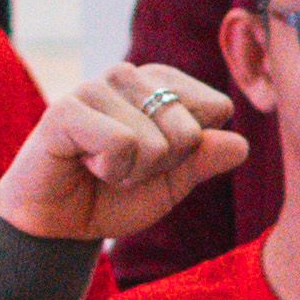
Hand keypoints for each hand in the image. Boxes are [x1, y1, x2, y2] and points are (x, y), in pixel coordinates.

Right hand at [0, 62, 250, 247]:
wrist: (59, 225)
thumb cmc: (114, 196)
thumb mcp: (173, 183)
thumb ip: (205, 160)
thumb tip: (240, 144)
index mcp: (160, 82)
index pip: (217, 109)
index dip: (192, 150)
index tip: (156, 160)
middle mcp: (130, 74)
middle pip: (190, 129)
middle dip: (162, 165)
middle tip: (124, 167)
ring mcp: (96, 86)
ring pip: (156, 142)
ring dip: (133, 172)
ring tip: (101, 166)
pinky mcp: (66, 108)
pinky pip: (121, 146)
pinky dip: (110, 170)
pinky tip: (83, 163)